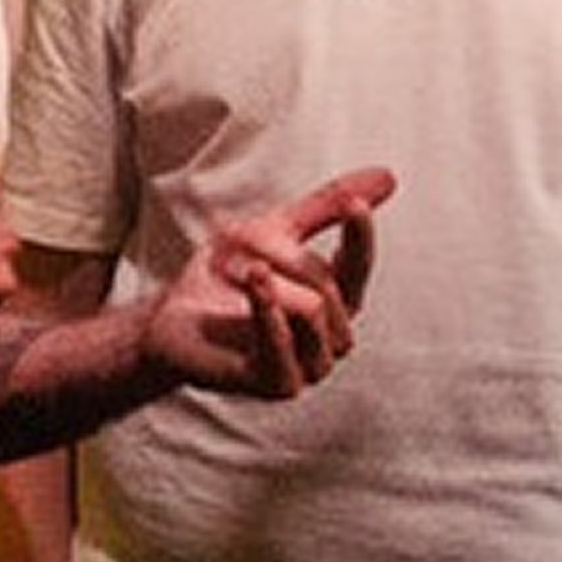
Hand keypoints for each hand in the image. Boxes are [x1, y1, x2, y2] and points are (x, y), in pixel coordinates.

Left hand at [145, 166, 395, 396]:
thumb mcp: (275, 230)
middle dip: (287, 257)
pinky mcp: (278, 385)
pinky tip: (257, 283)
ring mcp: (308, 366)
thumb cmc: (227, 278)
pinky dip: (269, 311)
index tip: (354, 205)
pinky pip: (283, 346)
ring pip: (312, 311)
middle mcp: (330, 338)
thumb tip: (389, 176)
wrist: (172, 317)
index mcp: (335, 302)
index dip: (360, 237)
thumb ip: (326, 207)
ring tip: (242, 270)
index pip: (359, 267)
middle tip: (245, 241)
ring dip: (269, 282)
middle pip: (330, 286)